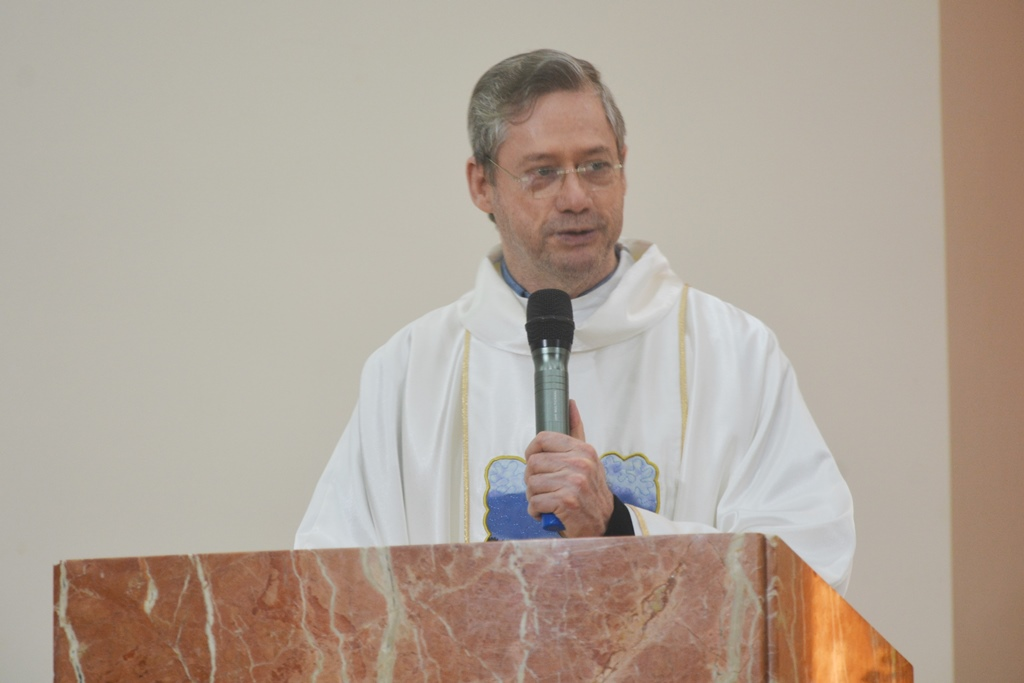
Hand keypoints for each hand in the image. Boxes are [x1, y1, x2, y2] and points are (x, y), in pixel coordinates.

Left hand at [524, 400, 613, 537]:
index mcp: (583, 450)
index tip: (538, 464)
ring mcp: (574, 482)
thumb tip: (570, 404)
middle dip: (533, 479)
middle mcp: (580, 464)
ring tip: (550, 501)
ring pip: (531, 483)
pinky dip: (536, 512)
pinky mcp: (566, 501)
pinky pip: (534, 502)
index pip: (542, 439)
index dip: (533, 452)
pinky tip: (550, 513)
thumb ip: (576, 431)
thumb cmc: (589, 490)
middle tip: (547, 488)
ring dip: (535, 497)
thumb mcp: (586, 459)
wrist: (603, 523)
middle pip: (532, 463)